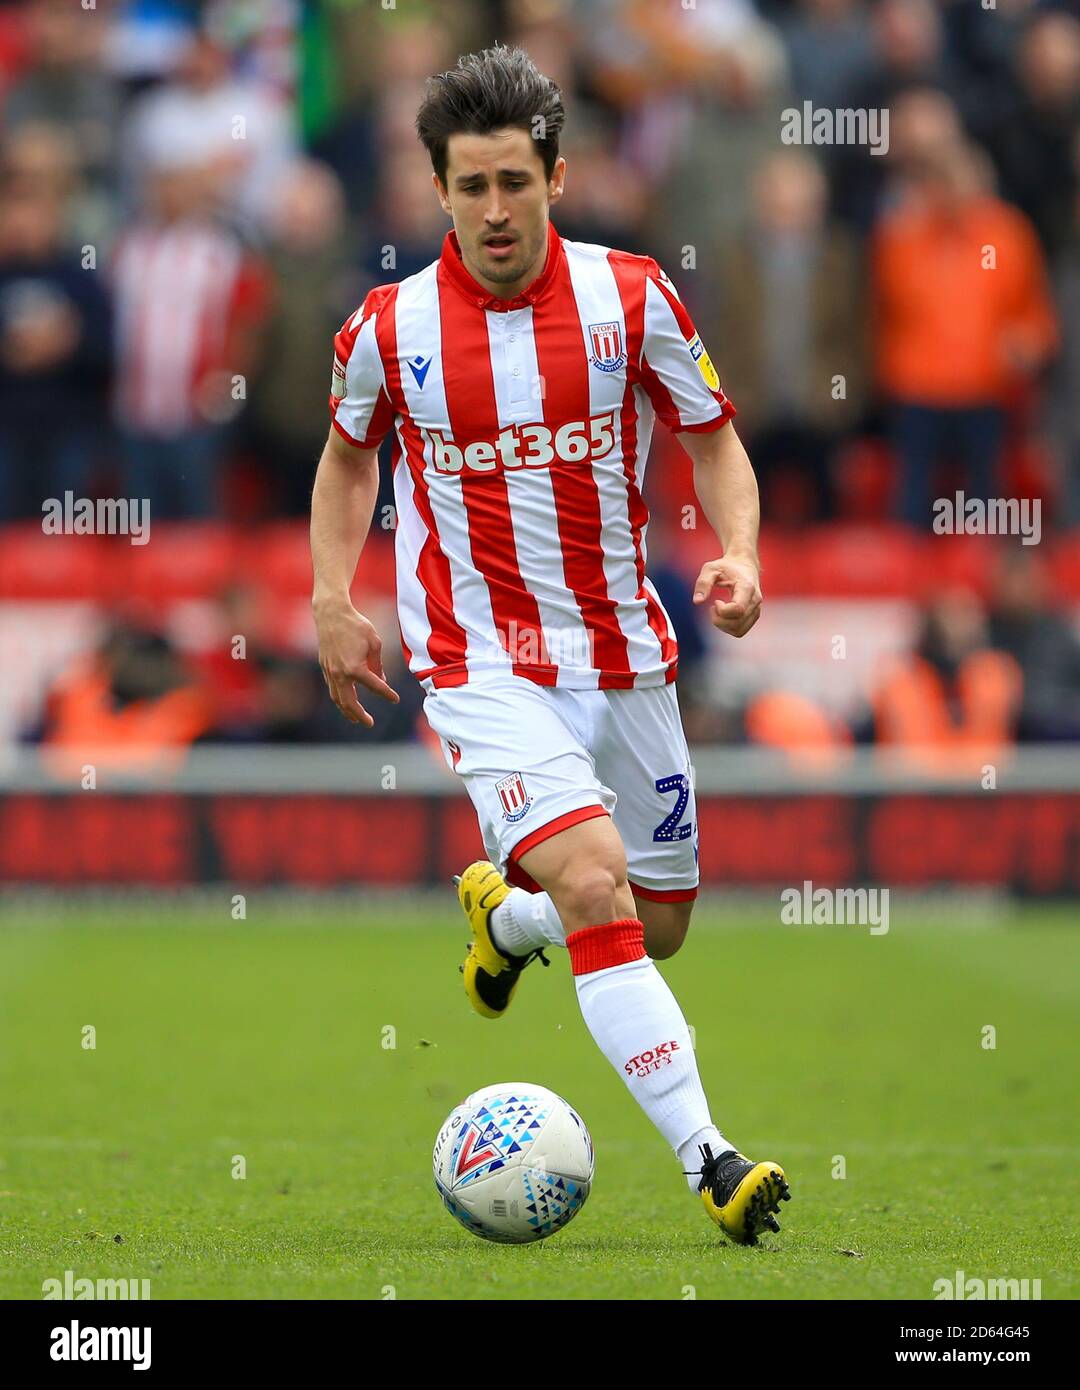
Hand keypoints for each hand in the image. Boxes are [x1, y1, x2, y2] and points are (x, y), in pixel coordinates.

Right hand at [313, 598, 399, 725]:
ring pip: (338, 698)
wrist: (331, 614)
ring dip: (347, 711)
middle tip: (370, 723)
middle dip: (360, 715)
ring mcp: (330, 672)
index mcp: (356, 668)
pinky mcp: (324, 667)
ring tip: (356, 719)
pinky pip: (332, 689)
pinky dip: (339, 698)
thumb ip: (378, 664)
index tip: (395, 699)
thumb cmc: (356, 625)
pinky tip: (346, 701)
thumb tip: (380, 679)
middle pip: (350, 702)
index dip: (387, 694)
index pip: (375, 686)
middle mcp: (340, 674)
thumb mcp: (374, 642)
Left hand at [692, 554, 761, 636]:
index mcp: (747, 588)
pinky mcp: (754, 615)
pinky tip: (723, 615)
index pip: (738, 609)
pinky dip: (728, 627)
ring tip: (717, 611)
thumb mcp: (711, 569)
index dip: (722, 610)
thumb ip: (703, 583)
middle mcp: (755, 600)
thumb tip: (697, 601)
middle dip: (719, 620)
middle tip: (712, 608)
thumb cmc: (726, 567)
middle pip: (737, 623)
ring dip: (722, 626)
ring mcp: (756, 609)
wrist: (744, 565)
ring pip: (739, 630)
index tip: (715, 601)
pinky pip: (740, 630)